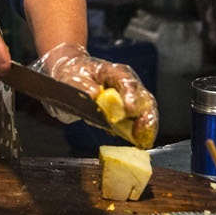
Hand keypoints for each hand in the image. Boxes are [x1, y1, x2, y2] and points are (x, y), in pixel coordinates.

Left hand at [39, 44, 157, 148]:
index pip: (126, 81)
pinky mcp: (127, 114)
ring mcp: (129, 99)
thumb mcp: (69, 78)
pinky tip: (136, 142)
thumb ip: (81, 85)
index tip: (130, 110)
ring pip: (145, 112)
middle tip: (140, 133)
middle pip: (143, 98)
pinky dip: (138, 134)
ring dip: (145, 128)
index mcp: (113, 72)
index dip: (131, 95)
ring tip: (142, 142)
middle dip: (146, 116)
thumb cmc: (73, 76)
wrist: (73, 79)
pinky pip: (137, 124)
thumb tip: (94, 94)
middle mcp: (126, 85)